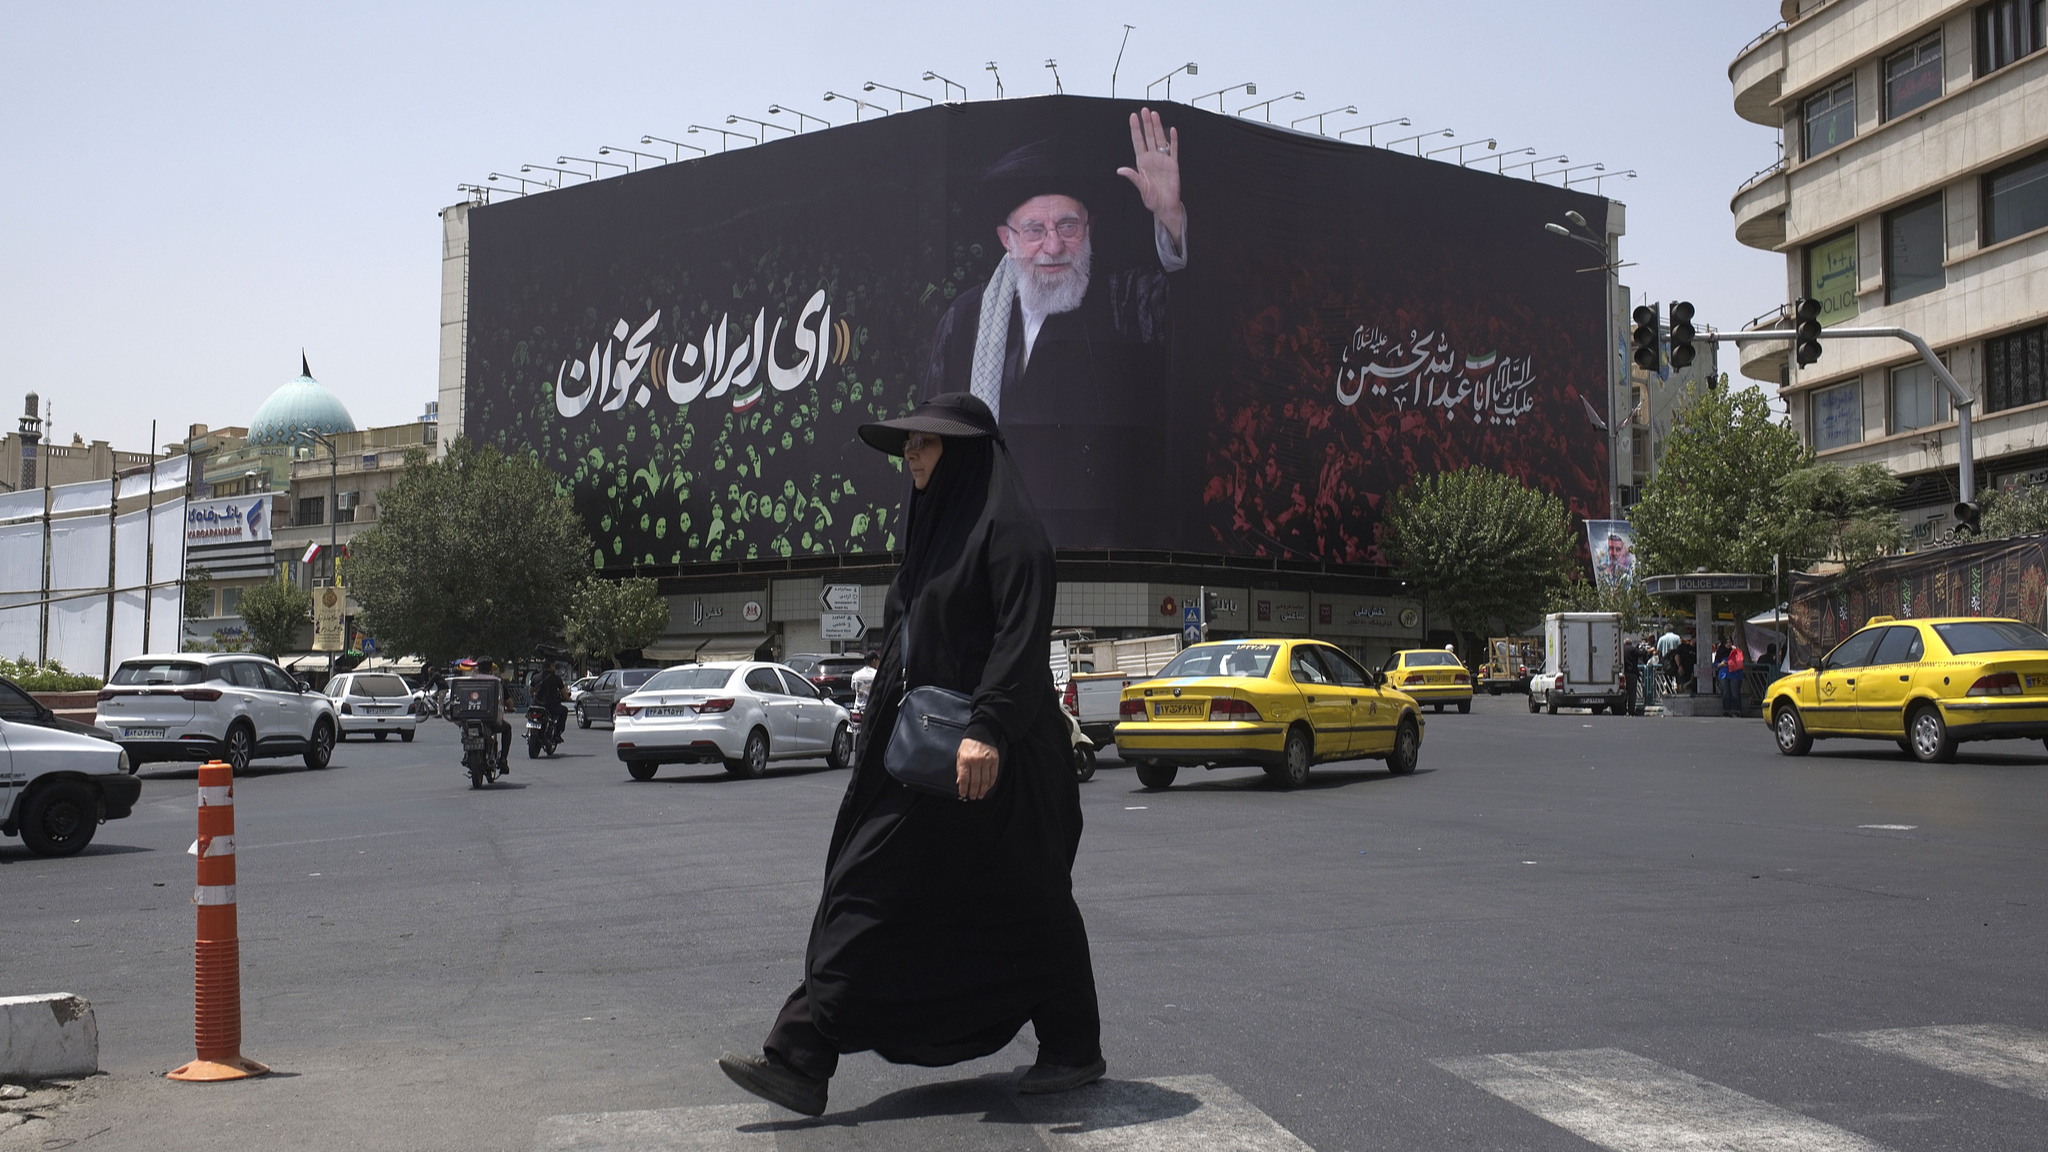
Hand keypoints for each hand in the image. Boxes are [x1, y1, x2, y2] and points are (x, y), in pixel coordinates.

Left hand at [956, 737, 998, 800]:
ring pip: (985, 780)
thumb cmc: (969, 744)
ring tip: (980, 795)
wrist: (981, 732)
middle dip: (973, 791)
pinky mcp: (994, 760)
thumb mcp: (960, 755)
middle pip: (975, 781)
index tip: (963, 794)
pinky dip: (990, 783)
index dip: (963, 788)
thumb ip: (959, 769)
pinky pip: (993, 775)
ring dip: (982, 790)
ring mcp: (986, 761)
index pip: (964, 778)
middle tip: (972, 797)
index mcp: (966, 760)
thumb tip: (960, 783)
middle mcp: (976, 761)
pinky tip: (988, 787)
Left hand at [1116, 107, 1183, 247]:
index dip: (1135, 129)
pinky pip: (1174, 150)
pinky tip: (1172, 130)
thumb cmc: (1152, 199)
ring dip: (1158, 127)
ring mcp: (1163, 160)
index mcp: (1142, 162)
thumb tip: (1120, 170)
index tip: (1133, 117)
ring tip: (1155, 115)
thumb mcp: (1141, 188)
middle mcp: (1152, 158)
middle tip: (1145, 110)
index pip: (1138, 142)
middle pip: (1149, 137)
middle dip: (1146, 123)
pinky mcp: (1173, 164)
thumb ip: (1132, 177)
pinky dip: (1173, 140)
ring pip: (1160, 139)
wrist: (1165, 206)